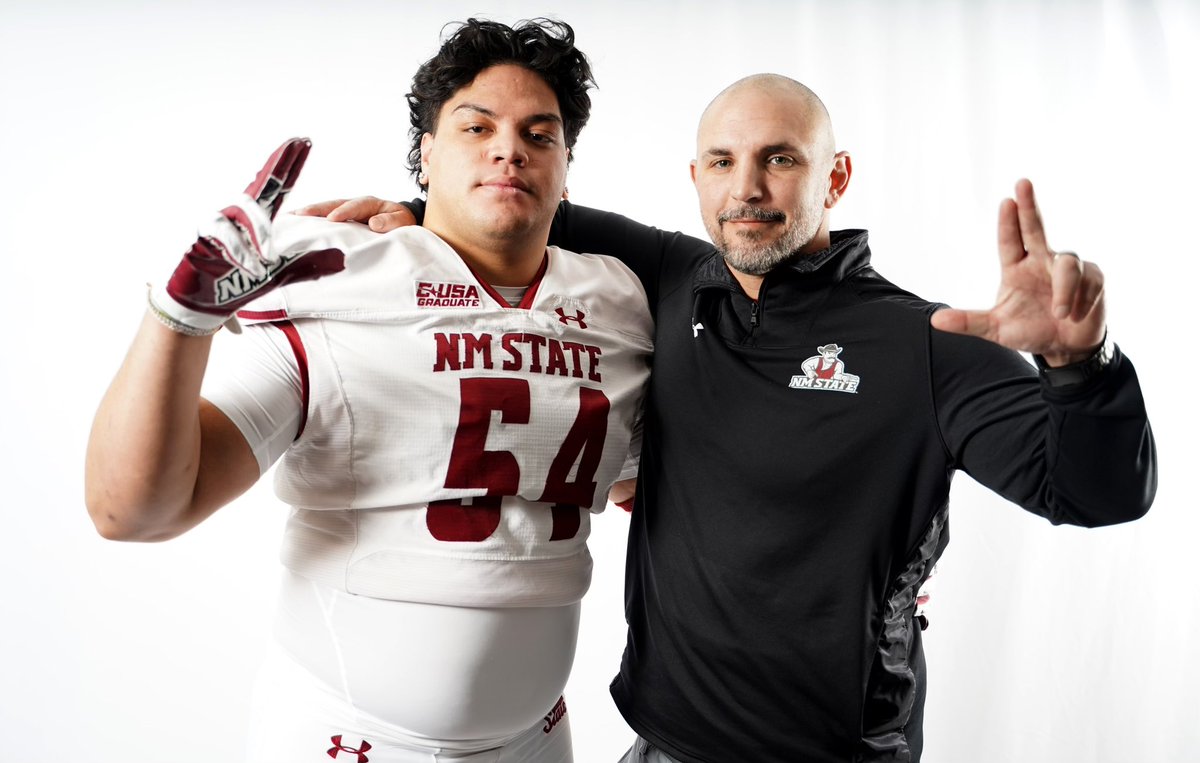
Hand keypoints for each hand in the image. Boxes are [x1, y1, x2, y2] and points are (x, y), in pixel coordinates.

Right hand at [149, 138, 345, 334]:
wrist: (205, 301)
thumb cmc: (240, 282)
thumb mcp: (282, 275)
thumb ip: (309, 265)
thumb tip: (342, 260)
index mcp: (258, 218)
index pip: (278, 188)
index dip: (289, 165)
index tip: (304, 142)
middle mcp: (238, 212)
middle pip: (260, 185)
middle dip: (278, 165)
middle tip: (295, 143)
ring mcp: (220, 220)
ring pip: (242, 210)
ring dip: (259, 232)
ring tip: (270, 255)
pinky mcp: (204, 236)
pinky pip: (224, 237)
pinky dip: (241, 252)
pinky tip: (253, 266)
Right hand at [293, 196, 415, 231]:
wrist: (402, 224)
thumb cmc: (402, 222)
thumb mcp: (403, 221)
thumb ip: (391, 222)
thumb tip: (373, 223)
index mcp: (371, 204)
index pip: (356, 206)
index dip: (344, 211)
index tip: (333, 218)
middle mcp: (355, 205)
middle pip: (334, 204)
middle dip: (318, 208)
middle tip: (300, 214)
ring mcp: (347, 213)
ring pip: (326, 210)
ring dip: (310, 213)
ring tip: (291, 218)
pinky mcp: (342, 222)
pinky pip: (325, 220)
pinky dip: (312, 222)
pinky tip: (296, 225)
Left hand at [929, 179, 1104, 365]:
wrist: (1065, 348)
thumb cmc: (1030, 332)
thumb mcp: (996, 329)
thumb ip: (969, 322)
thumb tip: (935, 321)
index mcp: (1016, 268)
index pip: (1010, 240)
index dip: (1008, 221)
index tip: (1006, 200)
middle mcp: (1041, 261)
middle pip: (1035, 228)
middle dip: (1029, 206)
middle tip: (1022, 182)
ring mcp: (1067, 268)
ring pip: (1068, 263)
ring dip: (1065, 290)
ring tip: (1060, 315)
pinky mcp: (1093, 277)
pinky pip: (1090, 280)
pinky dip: (1081, 301)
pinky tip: (1075, 316)